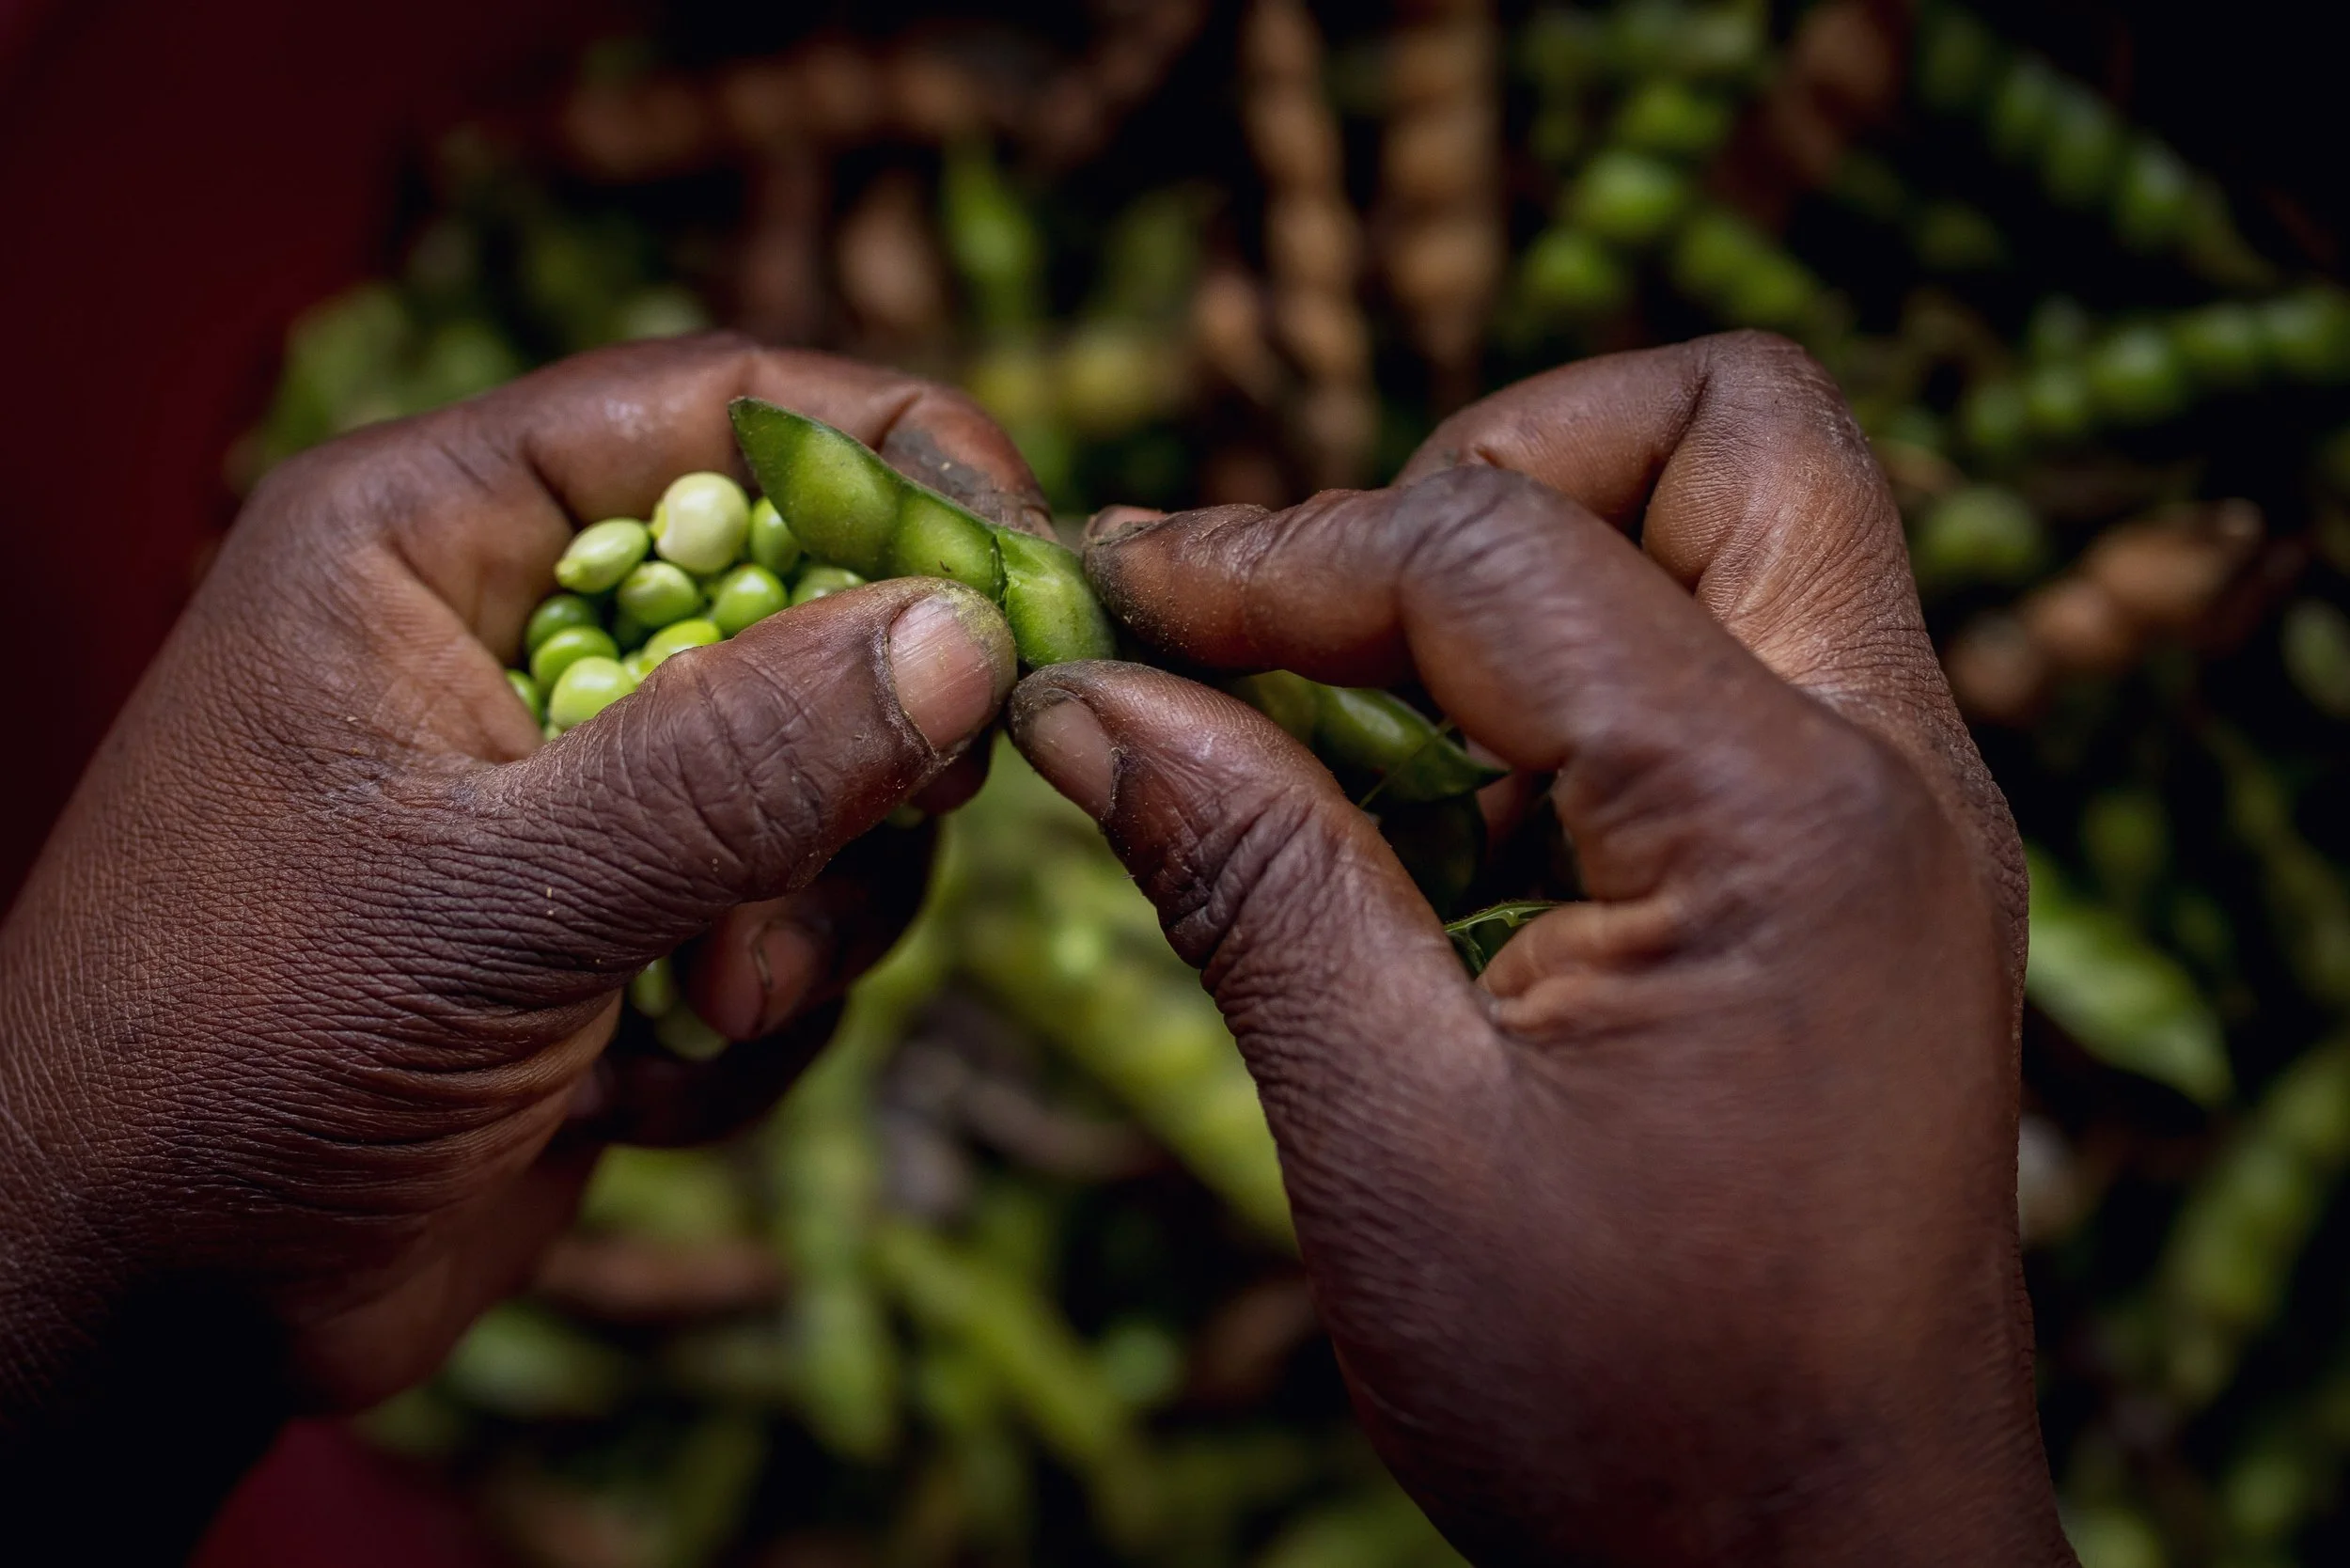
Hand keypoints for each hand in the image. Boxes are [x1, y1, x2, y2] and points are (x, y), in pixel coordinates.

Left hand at [0, 334, 1031, 1553]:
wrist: (144, 1298)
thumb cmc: (236, 1058)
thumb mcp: (494, 896)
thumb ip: (736, 761)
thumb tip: (965, 636)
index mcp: (434, 541)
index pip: (714, 419)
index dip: (895, 467)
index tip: (1034, 573)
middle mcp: (519, 637)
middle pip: (807, 601)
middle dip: (857, 753)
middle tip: (888, 831)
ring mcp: (577, 786)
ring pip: (824, 777)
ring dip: (807, 910)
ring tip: (711, 1000)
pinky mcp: (621, 919)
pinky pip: (792, 916)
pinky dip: (761, 1013)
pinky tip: (643, 1085)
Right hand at [1008, 333, 2068, 1565]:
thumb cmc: (1625, 1409)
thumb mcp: (1392, 1138)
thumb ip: (1249, 871)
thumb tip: (1088, 696)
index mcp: (1783, 815)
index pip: (1495, 542)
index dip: (1270, 554)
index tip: (1111, 607)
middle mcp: (1892, 769)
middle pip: (1725, 430)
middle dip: (1492, 469)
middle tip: (1322, 622)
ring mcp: (1904, 814)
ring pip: (1743, 522)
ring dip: (1533, 569)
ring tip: (1361, 719)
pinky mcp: (1870, 871)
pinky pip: (1734, 662)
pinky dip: (1573, 678)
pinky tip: (1445, 811)